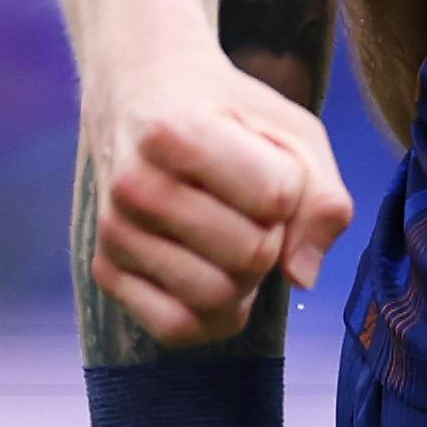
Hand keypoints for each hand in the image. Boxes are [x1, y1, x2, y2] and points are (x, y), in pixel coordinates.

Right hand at [79, 48, 352, 348]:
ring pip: (215, 299)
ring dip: (247, 281)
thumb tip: (303, 276)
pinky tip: (219, 277)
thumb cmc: (228, 114)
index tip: (271, 165)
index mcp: (177, 132)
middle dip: (273, 238)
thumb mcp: (291, 128)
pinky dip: (214, 316)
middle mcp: (134, 185)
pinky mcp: (105, 270)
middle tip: (256, 209)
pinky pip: (176, 328)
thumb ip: (321, 195)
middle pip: (250, 256)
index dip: (293, 188)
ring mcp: (113, 231)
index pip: (277, 197)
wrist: (144, 97)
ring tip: (236, 239)